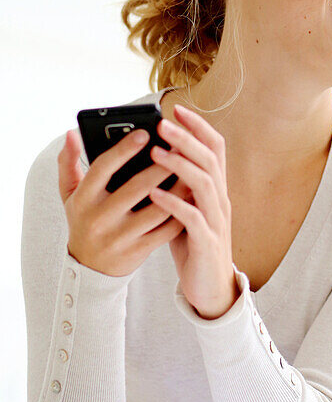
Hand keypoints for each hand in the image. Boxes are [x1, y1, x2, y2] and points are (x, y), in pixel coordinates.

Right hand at [59, 127, 187, 277]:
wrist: (89, 269)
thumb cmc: (84, 220)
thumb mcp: (70, 194)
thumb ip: (68, 162)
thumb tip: (72, 133)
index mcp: (83, 199)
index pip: (103, 168)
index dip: (123, 149)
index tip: (145, 133)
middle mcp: (100, 218)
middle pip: (136, 187)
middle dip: (161, 166)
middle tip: (180, 147)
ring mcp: (120, 237)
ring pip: (158, 209)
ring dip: (178, 188)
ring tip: (192, 169)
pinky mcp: (138, 251)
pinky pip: (166, 230)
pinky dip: (182, 211)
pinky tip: (192, 196)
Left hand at [148, 104, 239, 318]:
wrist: (211, 289)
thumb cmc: (193, 246)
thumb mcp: (186, 209)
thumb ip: (176, 186)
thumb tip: (152, 158)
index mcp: (215, 190)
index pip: (215, 148)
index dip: (199, 127)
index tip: (178, 108)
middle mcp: (220, 200)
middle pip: (210, 159)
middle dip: (187, 138)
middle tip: (162, 123)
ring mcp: (216, 221)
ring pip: (205, 184)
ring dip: (180, 165)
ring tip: (155, 153)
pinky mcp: (207, 243)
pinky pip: (192, 218)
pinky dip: (174, 203)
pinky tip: (155, 195)